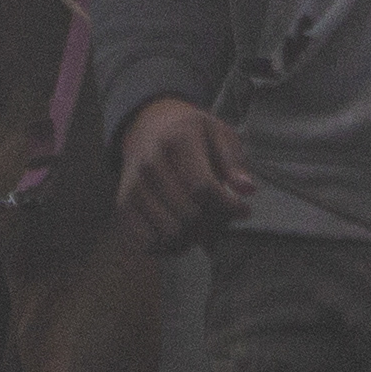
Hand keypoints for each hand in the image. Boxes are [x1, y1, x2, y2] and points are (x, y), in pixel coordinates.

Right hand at [116, 96, 252, 253]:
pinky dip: (169, 246)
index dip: (228, 206)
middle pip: (188, 215)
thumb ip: (233, 162)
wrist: (147, 125)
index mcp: (177, 140)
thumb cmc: (190, 133)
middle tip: (221, 219)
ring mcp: (133, 186)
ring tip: (202, 225)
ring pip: (169, 233)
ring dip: (192, 238)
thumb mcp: (218, 133)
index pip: (203, 187)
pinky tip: (181, 233)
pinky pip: (147, 243)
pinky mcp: (122, 205)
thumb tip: (248, 190)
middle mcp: (150, 163)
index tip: (243, 210)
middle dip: (212, 224)